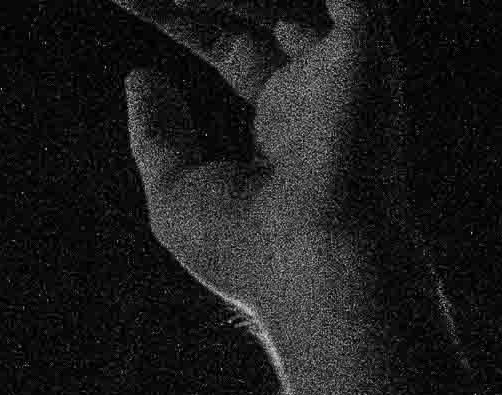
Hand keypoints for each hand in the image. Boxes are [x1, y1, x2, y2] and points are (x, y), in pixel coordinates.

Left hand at [113, 0, 409, 333]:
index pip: (233, 48)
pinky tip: (199, 0)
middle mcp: (321, 91)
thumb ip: (158, 134)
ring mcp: (347, 67)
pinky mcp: (366, 47)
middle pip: (259, 10)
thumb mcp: (177, 194)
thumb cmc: (249, 250)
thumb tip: (138, 77)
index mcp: (285, 127)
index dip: (187, 22)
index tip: (134, 2)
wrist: (317, 262)